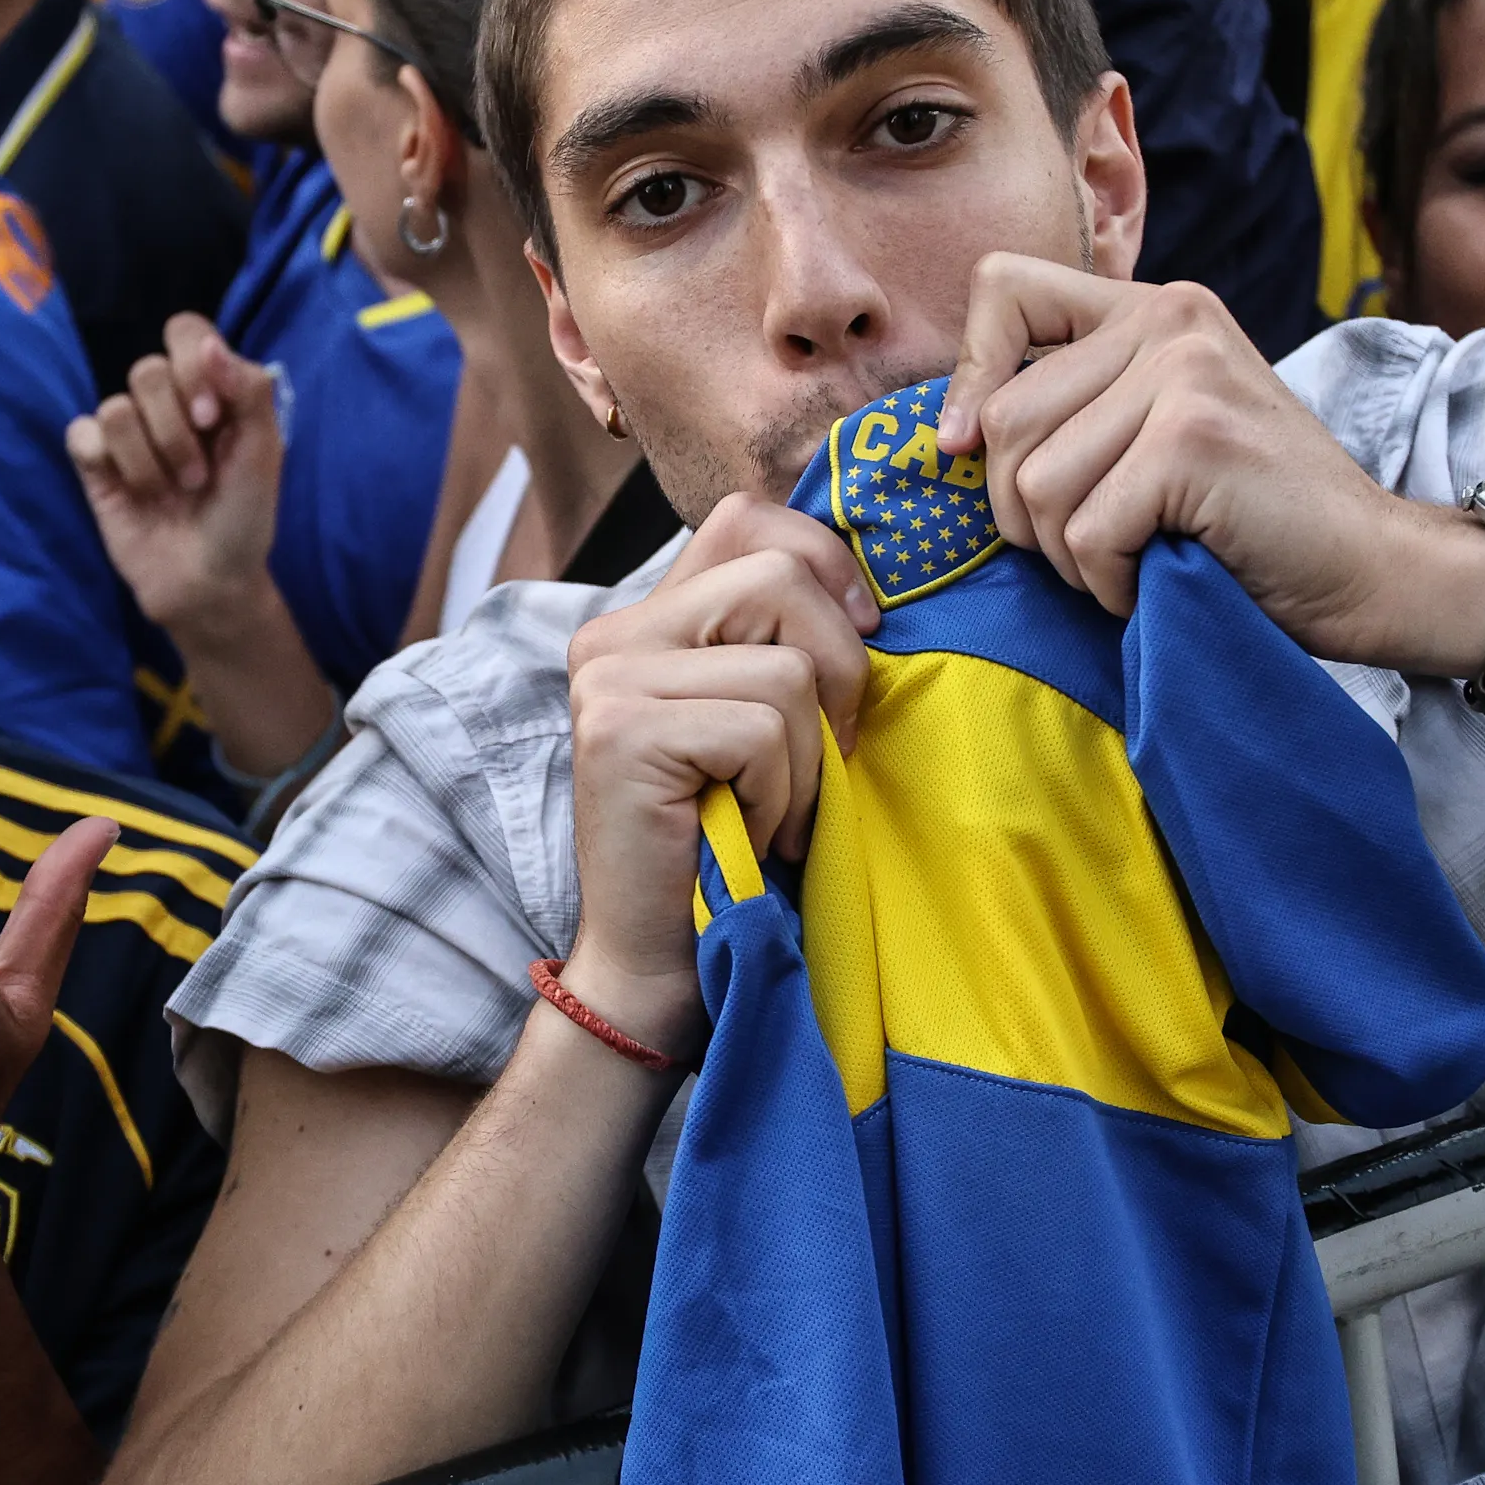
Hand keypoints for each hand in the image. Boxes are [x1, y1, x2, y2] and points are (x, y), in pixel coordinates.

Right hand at [71, 314, 290, 639]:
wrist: (209, 583)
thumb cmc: (244, 518)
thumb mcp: (264, 453)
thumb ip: (249, 391)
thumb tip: (209, 345)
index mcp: (211, 390)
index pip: (186, 332)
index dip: (193, 367)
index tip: (213, 419)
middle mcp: (167, 403)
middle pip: (147, 370)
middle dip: (176, 431)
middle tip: (198, 476)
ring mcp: (128, 433)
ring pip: (116, 407)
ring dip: (148, 459)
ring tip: (171, 493)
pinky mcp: (95, 464)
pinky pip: (81, 433)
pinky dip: (106, 460)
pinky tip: (128, 489)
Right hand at [557, 500, 876, 1049]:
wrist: (662, 966)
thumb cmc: (736, 847)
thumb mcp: (768, 723)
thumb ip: (787, 643)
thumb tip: (876, 591)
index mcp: (648, 619)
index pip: (748, 519)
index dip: (826, 563)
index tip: (860, 639)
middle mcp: (613, 634)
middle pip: (781, 574)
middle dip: (840, 671)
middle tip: (825, 758)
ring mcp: (608, 678)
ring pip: (785, 666)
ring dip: (808, 759)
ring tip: (773, 810)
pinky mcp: (621, 730)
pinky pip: (764, 728)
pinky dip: (783, 795)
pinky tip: (749, 834)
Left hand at [937, 255, 1463, 651]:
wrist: (1376, 570)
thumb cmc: (1258, 522)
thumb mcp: (1163, 431)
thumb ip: (1081, 405)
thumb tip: (951, 433)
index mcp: (1155, 308)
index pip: (1002, 288)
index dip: (968, 373)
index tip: (968, 448)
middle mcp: (1169, 320)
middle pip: (1003, 418)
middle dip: (1023, 512)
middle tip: (1094, 548)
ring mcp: (1183, 374)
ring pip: (1036, 483)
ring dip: (1069, 557)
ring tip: (1136, 562)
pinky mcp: (1192, 440)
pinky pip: (1084, 532)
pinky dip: (1107, 584)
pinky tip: (1157, 582)